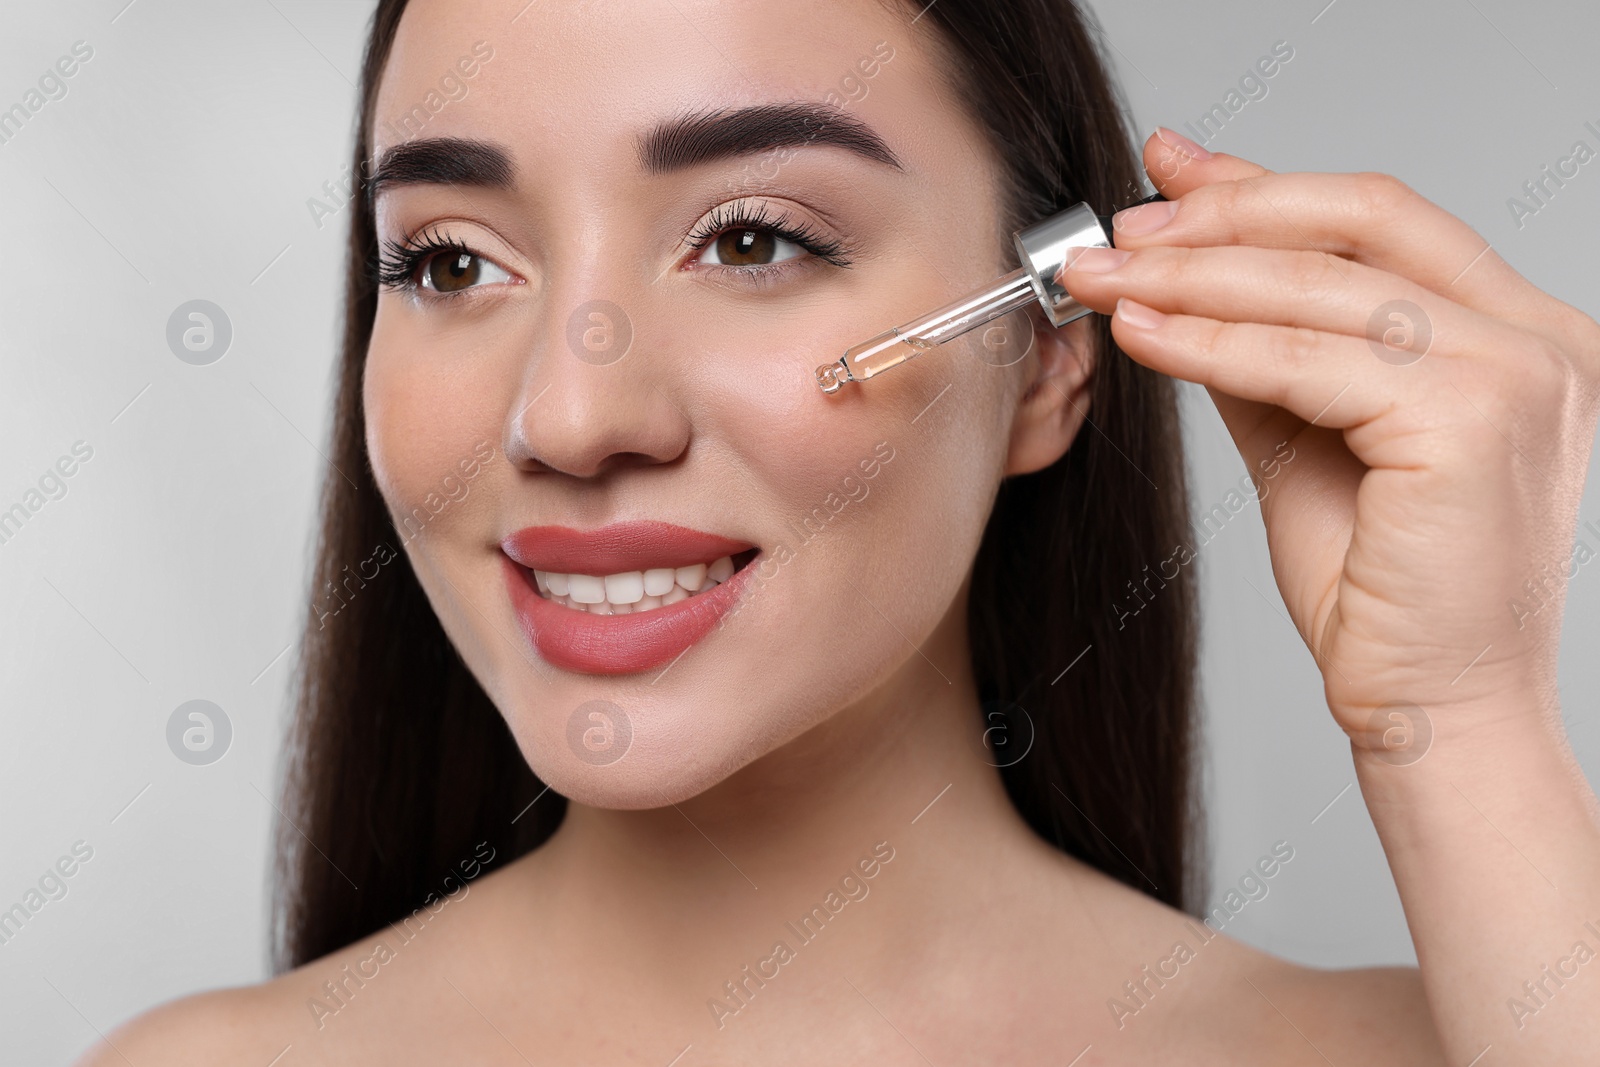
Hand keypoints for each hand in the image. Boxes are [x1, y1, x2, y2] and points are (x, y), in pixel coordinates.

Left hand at [1061, 128, 1599, 752]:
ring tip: (1103, 283)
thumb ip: (1268, 348)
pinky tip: (1141, 336)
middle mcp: (1539, 339)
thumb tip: (1185, 273)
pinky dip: (1209, 345)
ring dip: (1192, 277)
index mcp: (1520, 333)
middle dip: (1221, 218)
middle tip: (1121, 232)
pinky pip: (1305, 362)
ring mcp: (1519, 373)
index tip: (1171, 177)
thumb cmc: (1381, 593)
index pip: (1381, 224)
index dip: (1266, 187)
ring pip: (1320, 289)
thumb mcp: (1311, 439)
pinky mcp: (1471, 420)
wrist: (1428, 709)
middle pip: (1359, 224)